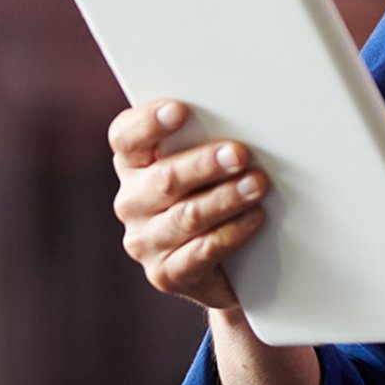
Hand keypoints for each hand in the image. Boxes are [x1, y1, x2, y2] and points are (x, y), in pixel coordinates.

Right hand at [108, 101, 268, 310]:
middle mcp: (132, 202)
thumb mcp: (206, 164)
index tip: (180, 110)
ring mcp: (145, 241)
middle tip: (240, 154)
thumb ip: (208, 140)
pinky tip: (254, 218)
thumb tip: (245, 118)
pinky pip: (201, 251)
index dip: (149, 123)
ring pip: (186, 216)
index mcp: (134, 164)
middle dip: (204, 164)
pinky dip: (231, 233)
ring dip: (225, 199)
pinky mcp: (165, 274)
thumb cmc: (215, 193)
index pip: (126, 137)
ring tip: (257, 185)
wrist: (224, 265)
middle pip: (164, 178)